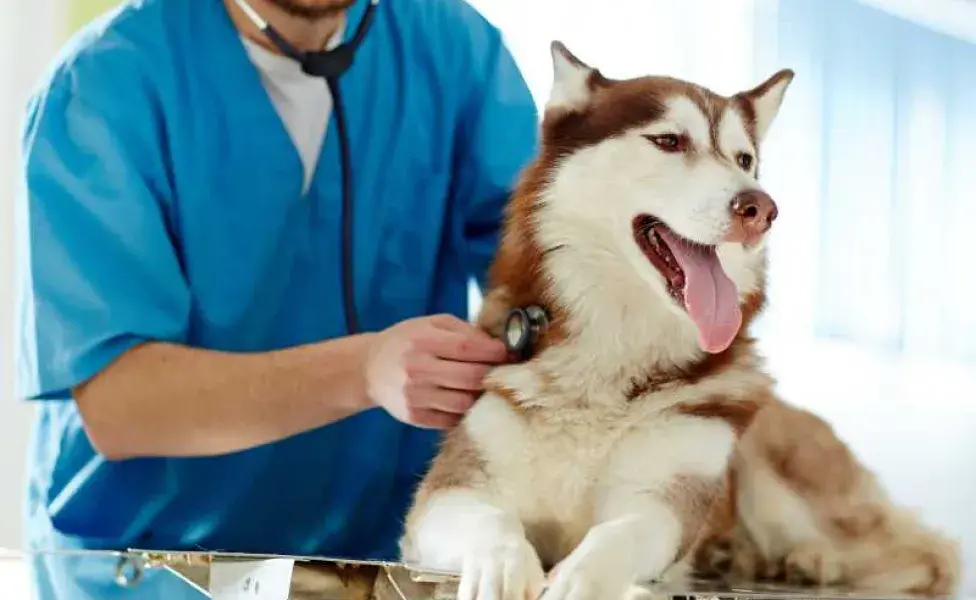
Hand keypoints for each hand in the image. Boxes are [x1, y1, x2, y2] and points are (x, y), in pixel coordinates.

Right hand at [364, 314, 507, 428]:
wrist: (370, 368)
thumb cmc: (408, 341)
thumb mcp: (431, 324)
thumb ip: (464, 330)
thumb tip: (498, 345)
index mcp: (422, 341)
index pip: (467, 348)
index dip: (493, 352)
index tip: (507, 353)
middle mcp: (416, 369)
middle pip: (470, 378)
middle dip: (492, 374)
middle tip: (501, 371)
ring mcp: (414, 396)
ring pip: (464, 403)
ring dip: (479, 395)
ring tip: (482, 386)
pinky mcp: (413, 416)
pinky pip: (451, 419)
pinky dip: (463, 411)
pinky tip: (463, 399)